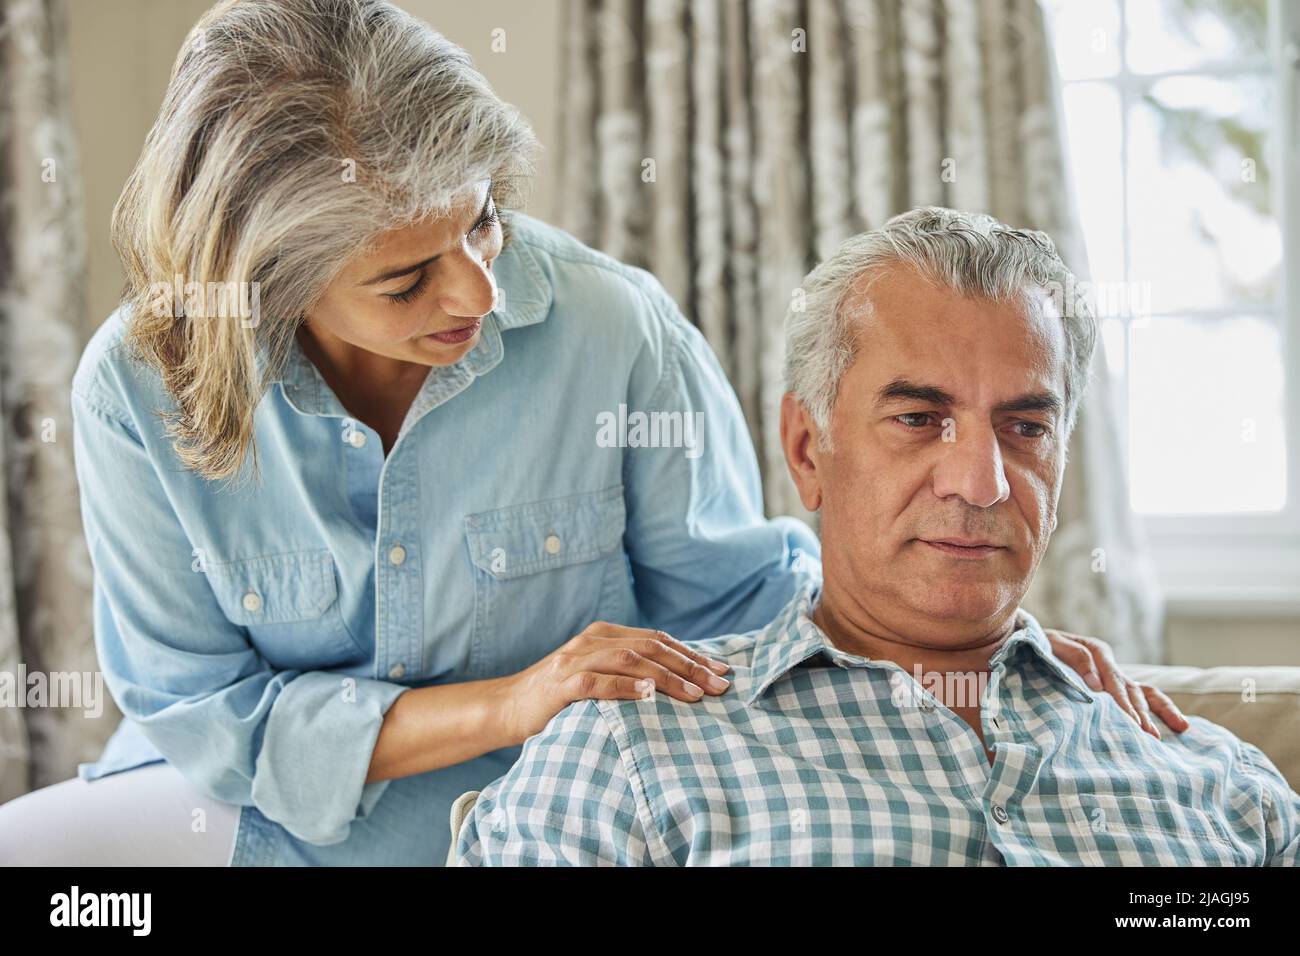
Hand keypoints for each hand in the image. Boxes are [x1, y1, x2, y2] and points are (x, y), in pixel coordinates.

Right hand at [494, 622, 731, 743]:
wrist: (507, 706)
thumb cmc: (559, 696)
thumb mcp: (597, 675)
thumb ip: (628, 670)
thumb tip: (679, 680)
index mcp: (604, 634)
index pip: (657, 639)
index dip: (692, 654)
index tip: (722, 671)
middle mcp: (592, 641)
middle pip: (650, 647)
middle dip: (689, 666)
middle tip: (718, 685)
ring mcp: (575, 660)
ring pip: (630, 660)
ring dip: (666, 677)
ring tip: (694, 693)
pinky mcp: (561, 684)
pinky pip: (597, 682)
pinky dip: (624, 687)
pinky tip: (647, 693)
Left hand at [1044, 629, 1189, 738]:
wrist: (1037, 641)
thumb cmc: (1041, 645)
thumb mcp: (1052, 644)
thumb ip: (1074, 658)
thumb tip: (1097, 686)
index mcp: (1096, 651)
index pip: (1112, 678)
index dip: (1119, 699)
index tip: (1126, 719)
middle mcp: (1111, 663)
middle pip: (1129, 689)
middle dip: (1137, 713)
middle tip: (1146, 736)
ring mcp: (1117, 675)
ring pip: (1142, 694)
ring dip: (1152, 715)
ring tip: (1157, 738)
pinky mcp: (1120, 685)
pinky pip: (1146, 695)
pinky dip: (1163, 709)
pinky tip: (1180, 726)